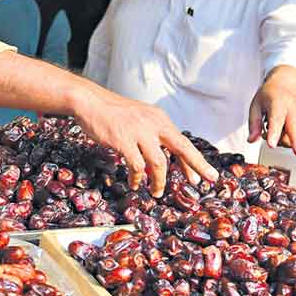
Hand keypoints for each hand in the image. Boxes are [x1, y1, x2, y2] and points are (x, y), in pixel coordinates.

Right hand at [70, 85, 218, 197]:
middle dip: (196, 166)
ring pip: (158, 163)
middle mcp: (154, 124)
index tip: (205, 176)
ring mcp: (139, 132)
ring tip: (156, 193)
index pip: (183, 142)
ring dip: (159, 182)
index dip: (195, 161)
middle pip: (182, 148)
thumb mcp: (140, 120)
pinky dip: (137, 178)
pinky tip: (135, 184)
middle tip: (205, 181)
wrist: (91, 102)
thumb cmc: (114, 114)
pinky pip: (136, 166)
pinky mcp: (124, 140)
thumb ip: (152, 138)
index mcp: (160, 119)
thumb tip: (161, 165)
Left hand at [247, 65, 295, 156]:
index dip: (274, 133)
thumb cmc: (270, 97)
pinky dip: (292, 139)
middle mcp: (293, 108)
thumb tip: (251, 140)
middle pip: (295, 128)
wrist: (286, 87)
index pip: (275, 119)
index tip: (271, 144)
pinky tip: (286, 130)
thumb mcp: (256, 106)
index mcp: (278, 102)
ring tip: (277, 128)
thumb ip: (254, 124)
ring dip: (285, 140)